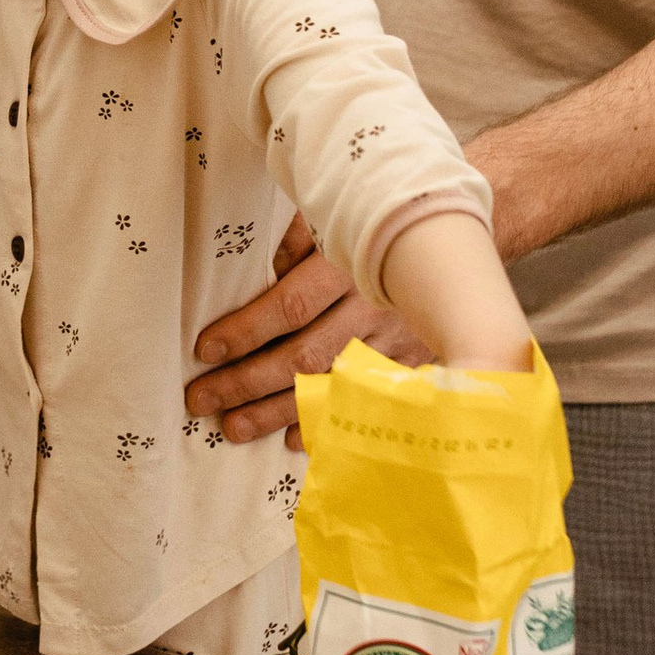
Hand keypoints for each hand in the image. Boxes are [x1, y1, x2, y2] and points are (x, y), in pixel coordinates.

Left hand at [185, 214, 421, 442]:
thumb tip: (260, 272)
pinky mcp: (416, 365)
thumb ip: (295, 240)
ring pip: (331, 387)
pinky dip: (330, 421)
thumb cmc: (376, 224)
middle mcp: (376, 308)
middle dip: (247, 382)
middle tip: (202, 400)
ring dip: (278, 412)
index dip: (246, 331)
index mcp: (351, 264)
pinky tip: (292, 438)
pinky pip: (367, 402)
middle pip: (304, 356)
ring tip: (234, 426)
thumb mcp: (333, 216)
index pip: (291, 306)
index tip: (206, 349)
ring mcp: (400, 342)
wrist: (452, 244)